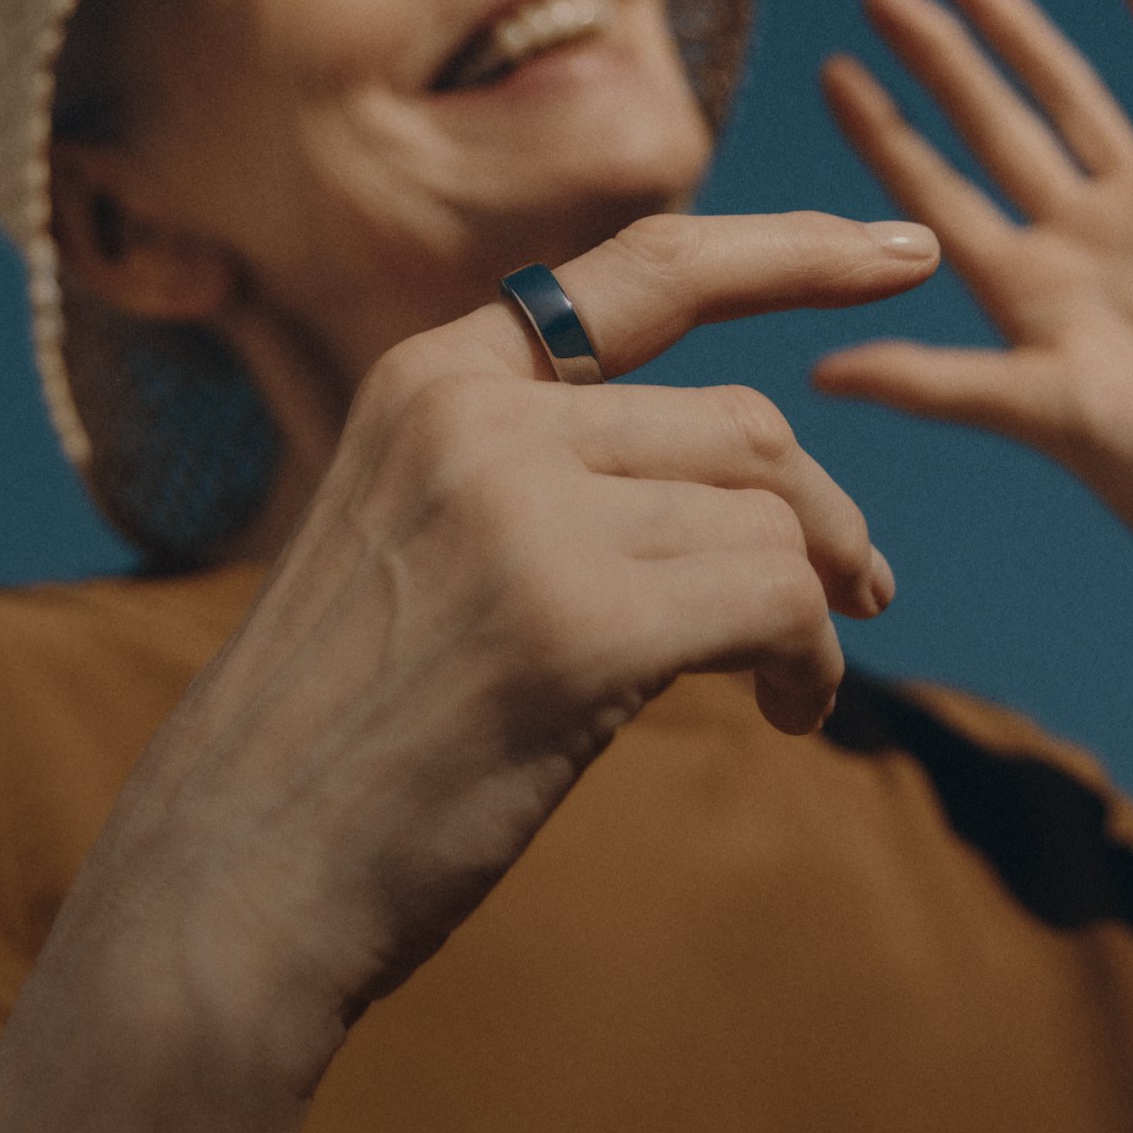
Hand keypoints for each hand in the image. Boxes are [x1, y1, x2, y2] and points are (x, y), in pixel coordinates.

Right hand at [74, 211, 936, 1070]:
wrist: (231, 884)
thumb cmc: (331, 748)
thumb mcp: (406, 549)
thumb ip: (524, 476)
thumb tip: (731, 487)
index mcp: (429, 382)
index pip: (645, 267)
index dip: (790, 250)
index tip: (900, 248)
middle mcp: (476, 417)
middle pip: (741, 424)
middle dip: (824, 512)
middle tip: (868, 590)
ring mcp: (524, 512)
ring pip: (770, 517)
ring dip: (818, 604)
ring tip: (799, 685)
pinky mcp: (580, 624)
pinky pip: (778, 601)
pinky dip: (811, 662)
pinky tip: (790, 717)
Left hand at [816, 0, 1132, 568]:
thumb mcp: (1029, 413)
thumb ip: (927, 380)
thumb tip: (813, 376)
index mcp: (1023, 293)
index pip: (932, 192)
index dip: (884, 135)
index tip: (832, 72)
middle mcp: (1078, 240)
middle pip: (993, 127)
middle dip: (938, 63)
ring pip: (1074, 98)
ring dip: (1021, 35)